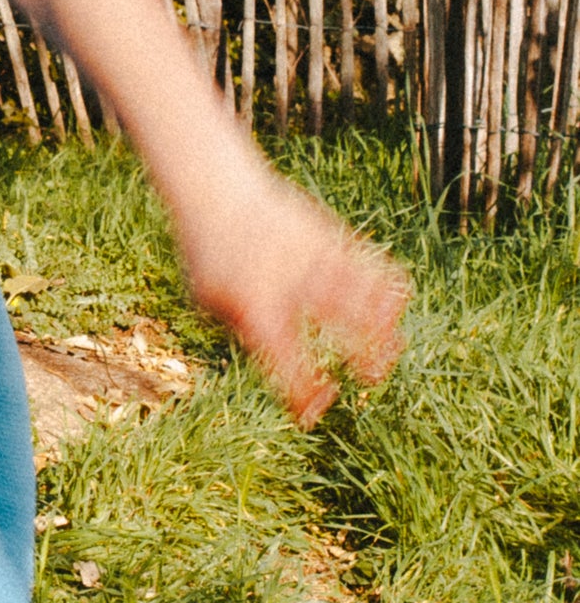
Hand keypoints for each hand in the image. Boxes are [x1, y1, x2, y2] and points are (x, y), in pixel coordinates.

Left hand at [179, 170, 407, 427]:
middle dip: (361, 354)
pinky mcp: (327, 235)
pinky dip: (384, 283)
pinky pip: (366, 262)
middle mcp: (290, 284)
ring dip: (382, 323)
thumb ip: (237, 331)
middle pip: (335, 324)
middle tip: (373, 379)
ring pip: (362, 293)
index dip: (303, 393)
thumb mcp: (204, 299)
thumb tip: (271, 360)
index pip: (287, 362)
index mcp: (256, 308)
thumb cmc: (207, 253)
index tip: (313, 413)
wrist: (217, 189)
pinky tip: (397, 301)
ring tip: (395, 347)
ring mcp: (313, 257)